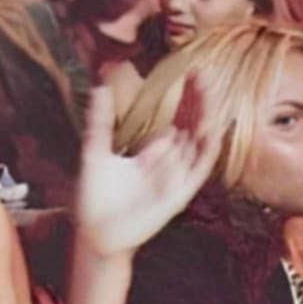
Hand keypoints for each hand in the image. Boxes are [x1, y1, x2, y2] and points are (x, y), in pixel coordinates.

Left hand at [74, 77, 222, 260]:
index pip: (178, 118)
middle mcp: (171, 163)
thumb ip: (100, 122)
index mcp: (155, 153)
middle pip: (193, 125)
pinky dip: (205, 150)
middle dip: (198, 100)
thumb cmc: (95, 198)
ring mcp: (177, 178)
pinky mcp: (179, 195)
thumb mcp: (96, 153)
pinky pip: (199, 170)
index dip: (186, 96)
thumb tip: (99, 87)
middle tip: (200, 73)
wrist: (95, 233)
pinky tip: (208, 128)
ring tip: (203, 91)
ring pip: (199, 143)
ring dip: (204, 117)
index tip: (189, 70)